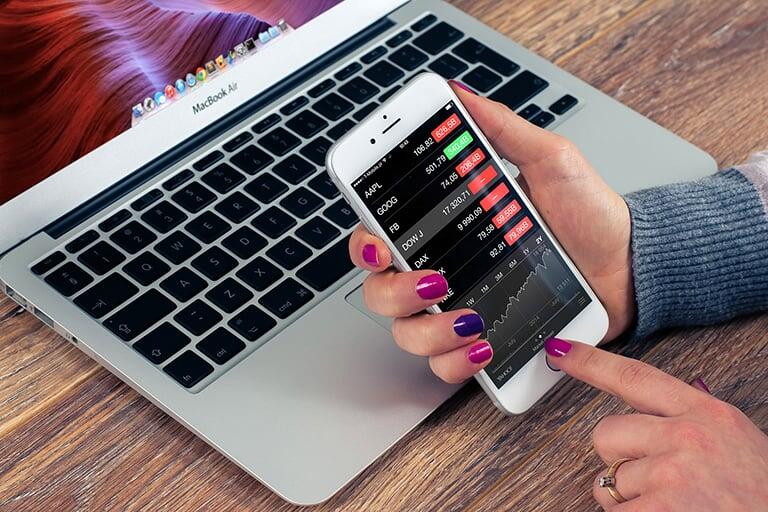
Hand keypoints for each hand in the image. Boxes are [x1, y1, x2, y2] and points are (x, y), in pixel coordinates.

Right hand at [348, 83, 634, 382]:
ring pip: (407, 334)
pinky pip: (445, 365)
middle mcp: (443, 271)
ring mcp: (458, 310)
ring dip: (431, 332)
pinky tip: (483, 346)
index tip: (381, 247)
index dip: (365, 245)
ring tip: (473, 320)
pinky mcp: (482, 343)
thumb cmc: (589, 215)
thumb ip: (502, 130)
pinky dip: (456, 362)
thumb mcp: (549, 160)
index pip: (380, 236)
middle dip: (397, 292)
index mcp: (445, 228)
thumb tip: (458, 93)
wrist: (629, 265)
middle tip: (436, 282)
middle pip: (380, 291)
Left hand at [544, 338, 767, 510]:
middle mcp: (687, 438)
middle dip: (618, 458)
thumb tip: (647, 411)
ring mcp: (671, 475)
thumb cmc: (760, 494)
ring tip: (673, 505)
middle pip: (606, 432)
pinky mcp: (659, 511)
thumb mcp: (735, 442)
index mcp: (707, 413)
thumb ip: (690, 422)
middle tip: (656, 479)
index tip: (559, 349)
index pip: (634, 377)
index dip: (591, 362)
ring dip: (629, 499)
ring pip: (607, 480)